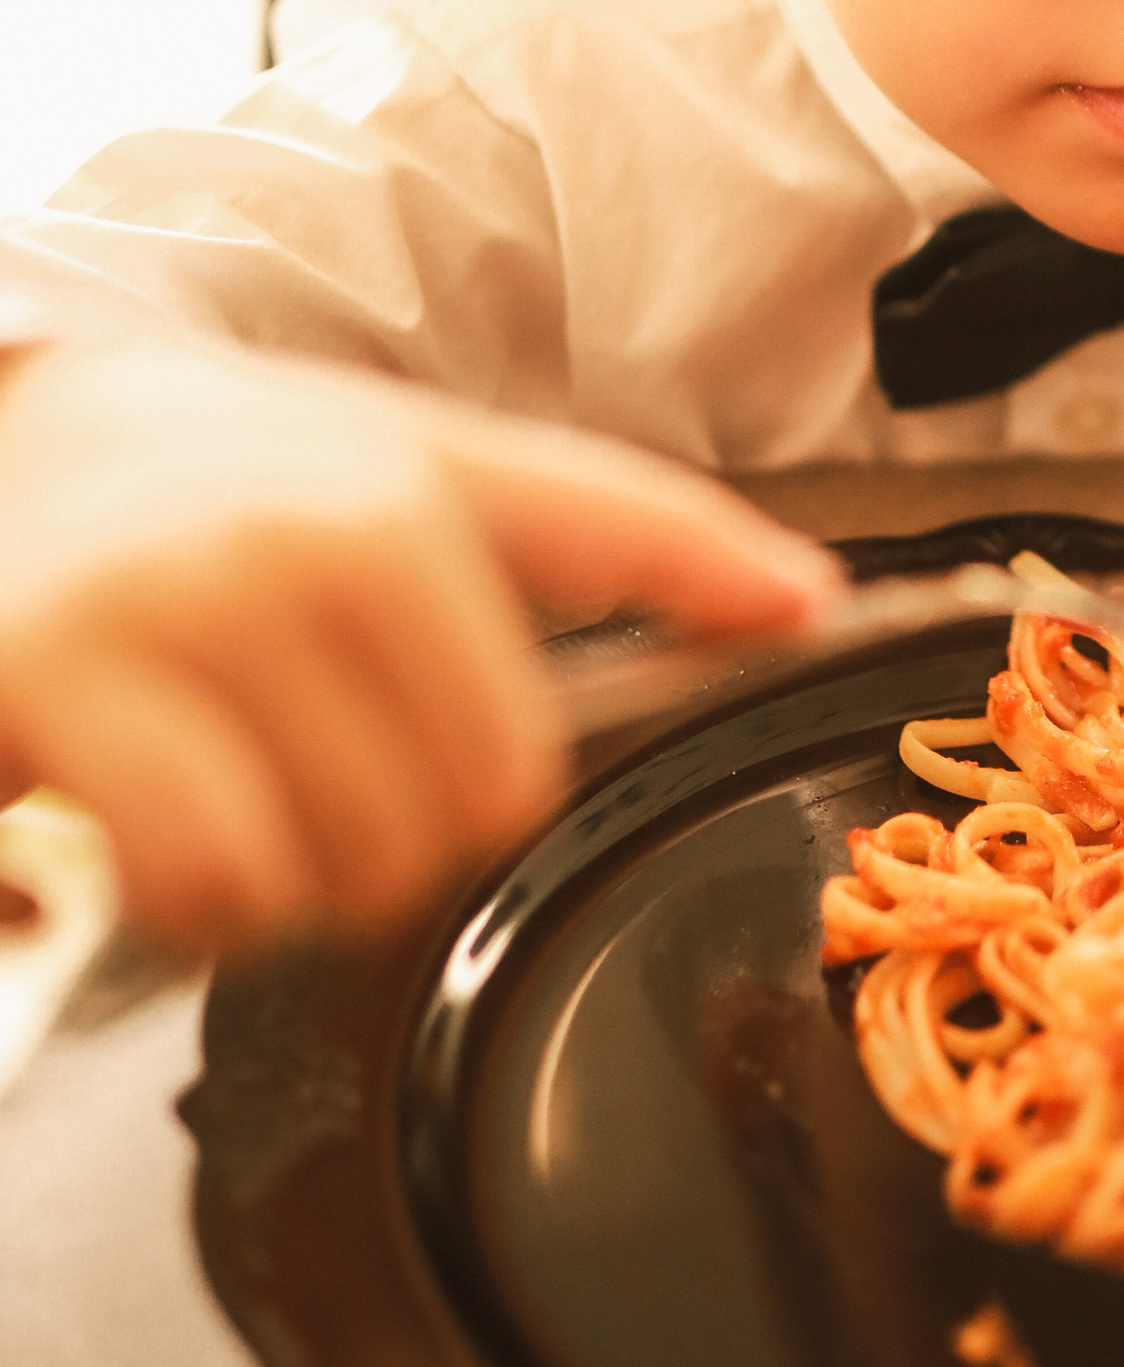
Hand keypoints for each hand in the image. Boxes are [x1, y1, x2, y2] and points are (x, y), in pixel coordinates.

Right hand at [0, 341, 836, 951]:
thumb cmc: (222, 480)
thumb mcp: (421, 467)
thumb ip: (620, 534)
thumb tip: (806, 600)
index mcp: (408, 493)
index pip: (562, 676)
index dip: (592, 704)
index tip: (702, 664)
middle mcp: (302, 542)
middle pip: (461, 815)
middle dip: (396, 833)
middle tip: (314, 763)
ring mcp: (172, 613)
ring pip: (329, 867)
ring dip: (285, 879)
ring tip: (228, 786)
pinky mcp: (52, 682)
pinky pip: (196, 878)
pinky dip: (188, 899)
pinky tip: (155, 832)